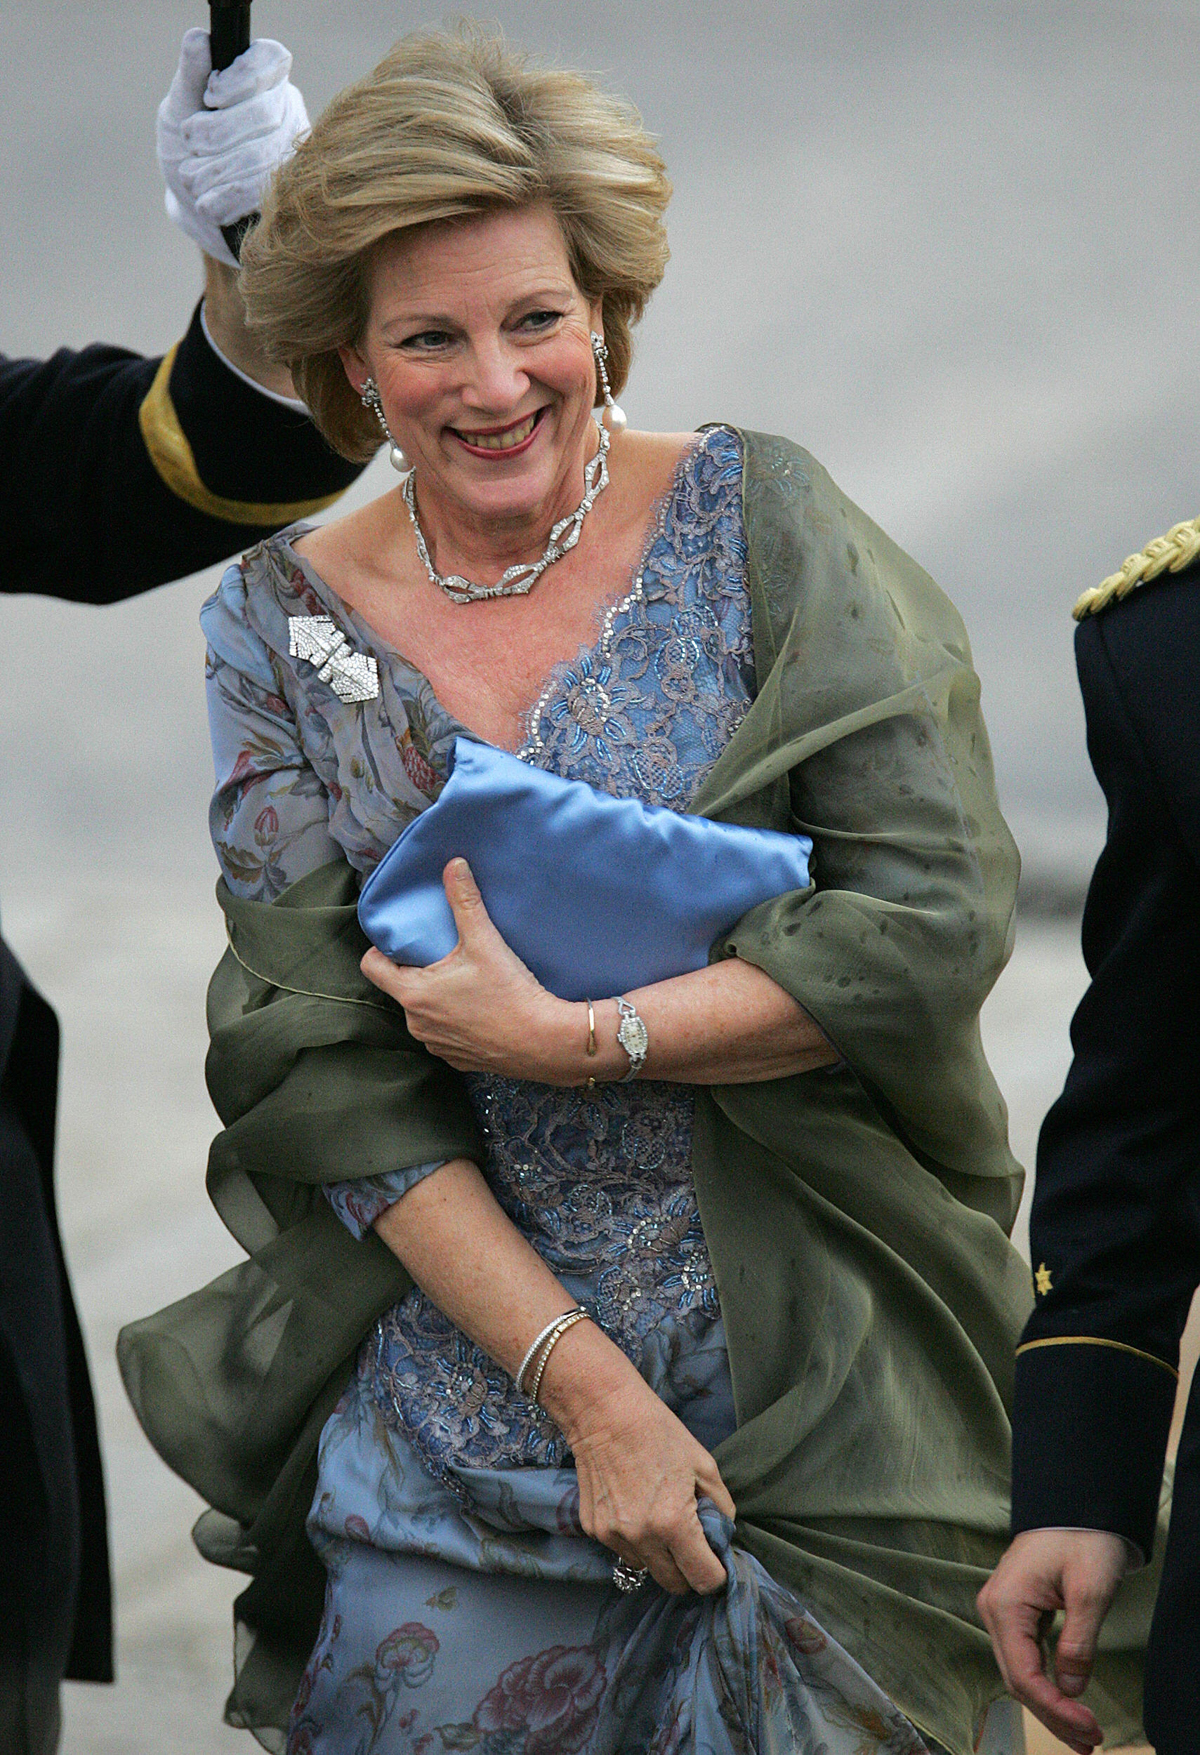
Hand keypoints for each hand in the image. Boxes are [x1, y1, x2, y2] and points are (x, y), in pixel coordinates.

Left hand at [158, 29, 308, 267]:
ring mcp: (294, 157)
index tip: (210, 96)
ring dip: (214, 172)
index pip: (271, 61)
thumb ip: (190, 77)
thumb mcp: (179, 109)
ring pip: (262, 159)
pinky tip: (209, 204)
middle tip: (191, 143)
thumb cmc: (186, 151)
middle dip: (217, 132)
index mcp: (264, 81)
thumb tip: (198, 40)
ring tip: (192, 178)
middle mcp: (287, 114)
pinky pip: (263, 197)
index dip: (242, 78)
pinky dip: (225, 201)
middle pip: (264, 114)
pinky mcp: (290, 198)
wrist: (193, 208)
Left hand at [361, 859, 567, 1078]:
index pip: (371, 966)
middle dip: (418, 971)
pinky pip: (443, 1033)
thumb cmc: (510, 993)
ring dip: (436, 997)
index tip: (406, 942)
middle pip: (401, 987)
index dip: (384, 950)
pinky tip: (479, 1008)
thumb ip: (465, 900)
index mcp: (413, 994)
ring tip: (465, 982)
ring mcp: (435, 1045)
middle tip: (445, 956)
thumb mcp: (484, 941)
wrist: (544, 1041)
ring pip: (422, 1012)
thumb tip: (454, 866)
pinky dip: (454, 1020)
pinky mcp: (455, 1059)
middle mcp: (416, 1024)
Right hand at [539, 1332, 735, 1594]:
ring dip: (659, 1557)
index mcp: (673, 1522)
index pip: (703, 1579)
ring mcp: (613, 1535)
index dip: (716, 1574)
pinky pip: (623, 1551)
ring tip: (660, 1519)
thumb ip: (721, 1507)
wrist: (603, 1411)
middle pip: (674, 1584)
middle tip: (693, 1546)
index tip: (718, 1563)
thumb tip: (724, 1535)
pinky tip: (636, 1508)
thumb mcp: (703, 1465)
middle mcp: (641, 1537)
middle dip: (689, 1571)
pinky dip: (635, 1541)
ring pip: (646, 1569)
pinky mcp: (593, 1530)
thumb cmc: (657, 1431)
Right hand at [977, 1528, 1129, 1752]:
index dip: (1054, 1708)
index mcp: (1005, 1604)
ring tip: (1081, 1735)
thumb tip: (1071, 1688)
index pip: (1023, 1674)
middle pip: (1017, 1679)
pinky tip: (1066, 1704)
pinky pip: (1025, 1658)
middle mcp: (994, 1611)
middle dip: (1052, 1716)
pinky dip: (1046, 1685)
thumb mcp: (1089, 1590)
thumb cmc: (1083, 1539)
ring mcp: (1002, 1612)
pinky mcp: (1015, 1613)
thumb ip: (1079, 1642)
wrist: (1077, 1506)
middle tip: (1089, 1743)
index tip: (1089, 1728)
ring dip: (1049, 1706)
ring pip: (1019, 1673)